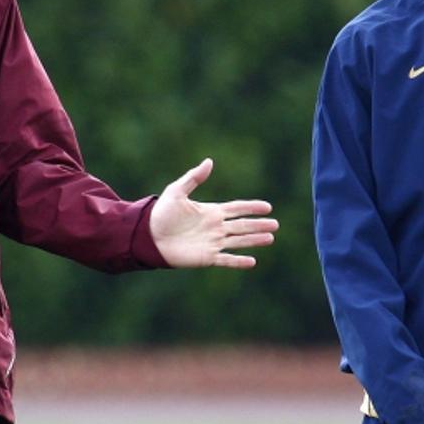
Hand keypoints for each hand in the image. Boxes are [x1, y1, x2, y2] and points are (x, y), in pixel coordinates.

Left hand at [149, 158, 277, 268]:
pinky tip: (252, 261)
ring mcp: (212, 243)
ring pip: (239, 241)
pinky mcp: (206, 257)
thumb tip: (209, 161)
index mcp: (211, 211)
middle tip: (276, 224)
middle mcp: (215, 227)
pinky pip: (226, 259)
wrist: (148, 236)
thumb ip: (194, 177)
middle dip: (259, 225)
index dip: (252, 207)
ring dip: (254, 240)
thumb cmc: (161, 213)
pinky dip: (239, 261)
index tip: (268, 207)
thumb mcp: (177, 191)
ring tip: (270, 238)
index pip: (237, 208)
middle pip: (242, 226)